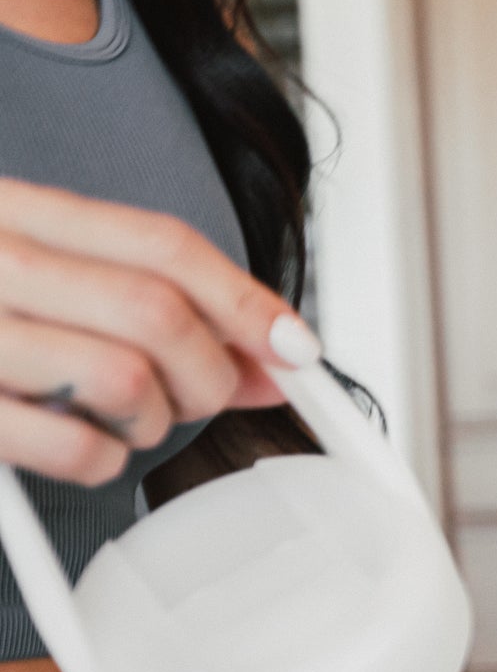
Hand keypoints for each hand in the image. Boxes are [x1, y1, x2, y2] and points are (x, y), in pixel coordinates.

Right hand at [0, 178, 320, 483]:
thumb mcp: (37, 269)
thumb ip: (144, 294)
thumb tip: (273, 354)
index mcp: (12, 210)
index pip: (163, 242)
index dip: (248, 299)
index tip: (294, 347)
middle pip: (156, 311)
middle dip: (211, 370)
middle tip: (204, 394)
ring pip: (123, 377)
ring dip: (156, 416)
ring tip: (132, 418)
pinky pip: (68, 446)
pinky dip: (101, 460)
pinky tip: (84, 449)